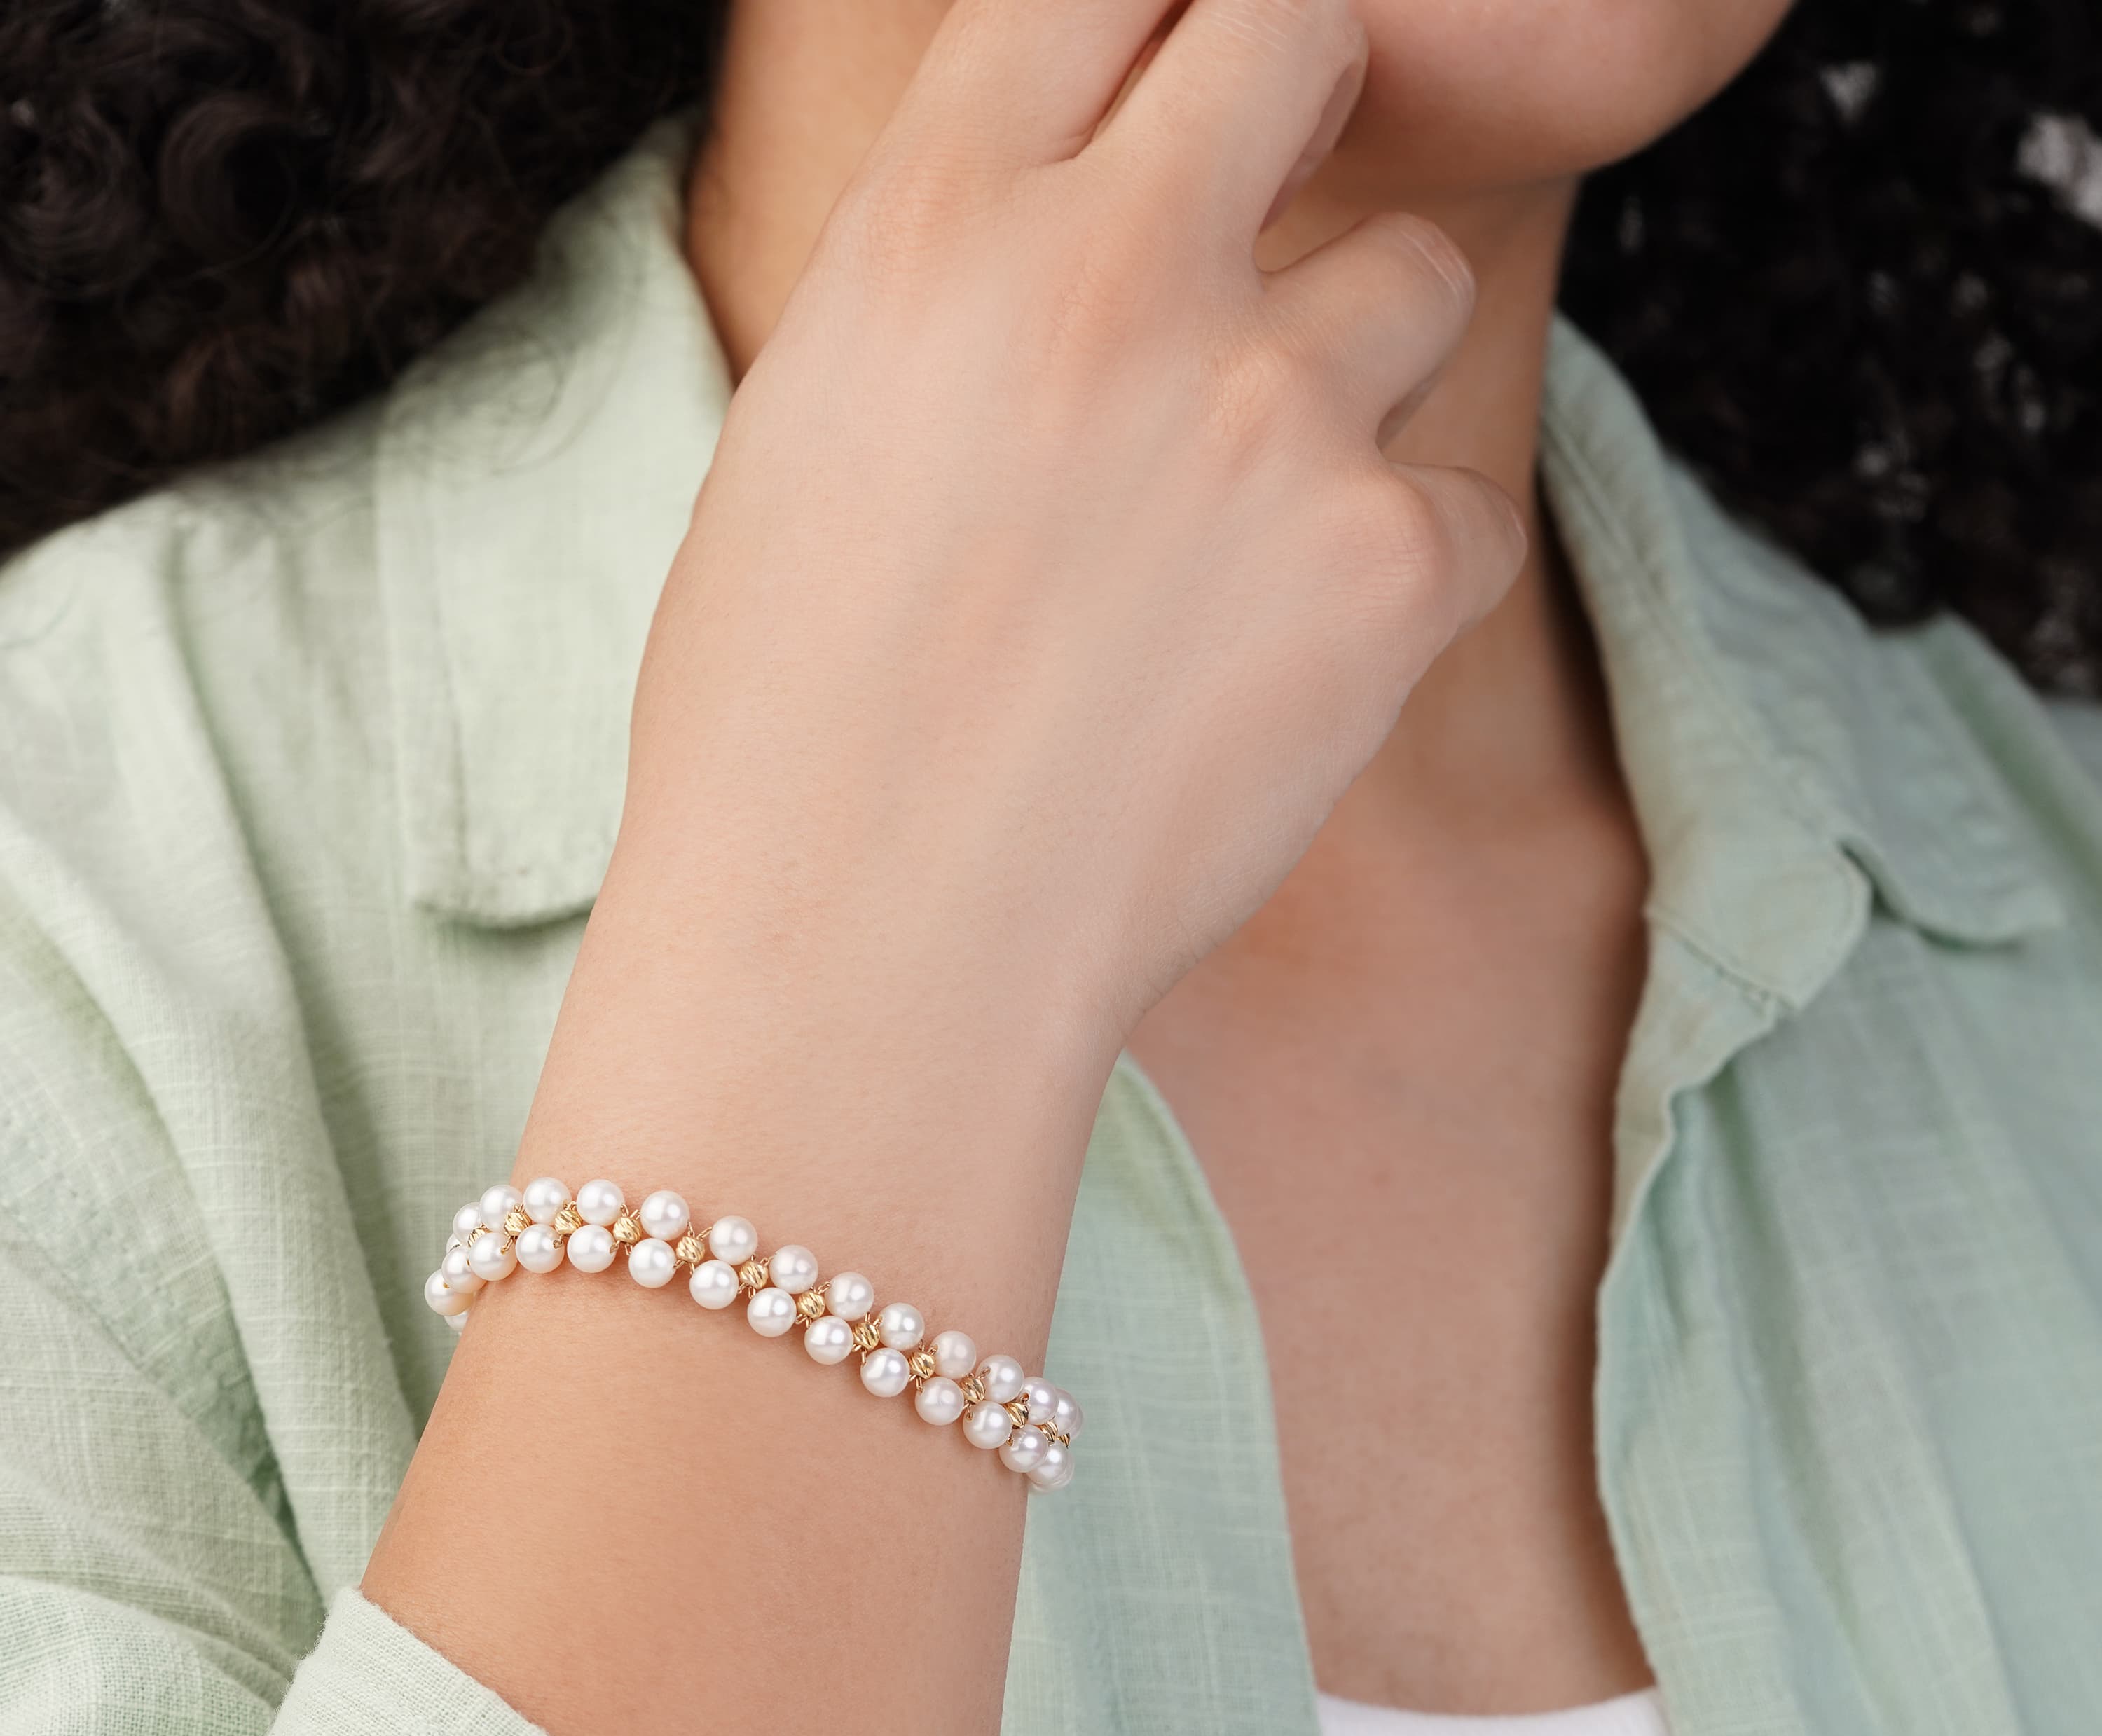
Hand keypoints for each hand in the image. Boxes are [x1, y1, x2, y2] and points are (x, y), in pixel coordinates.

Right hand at [625, 0, 1523, 1066]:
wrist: (861, 961)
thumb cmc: (780, 743)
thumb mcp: (804, 454)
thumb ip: (944, 304)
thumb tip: (1042, 244)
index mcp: (933, 228)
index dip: (1162, 15)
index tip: (1181, 77)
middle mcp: (1110, 274)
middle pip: (1298, 30)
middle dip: (1305, 89)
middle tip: (1273, 216)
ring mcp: (1265, 414)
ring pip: (1415, 281)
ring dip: (1361, 373)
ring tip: (1256, 531)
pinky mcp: (1379, 571)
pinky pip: (1467, 510)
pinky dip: (1406, 576)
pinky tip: (1298, 671)